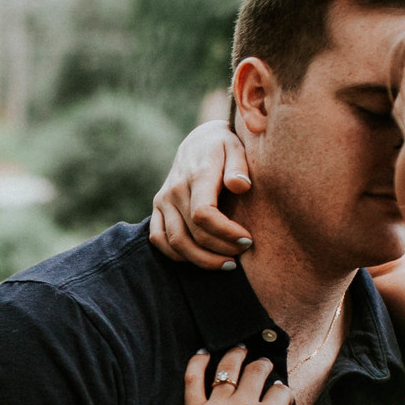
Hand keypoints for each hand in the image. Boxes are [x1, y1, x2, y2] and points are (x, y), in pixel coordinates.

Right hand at [149, 120, 253, 268]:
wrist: (199, 141)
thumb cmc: (225, 147)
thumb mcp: (236, 148)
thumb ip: (239, 166)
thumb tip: (241, 185)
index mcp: (197, 175)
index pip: (204, 214)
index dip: (226, 233)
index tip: (247, 239)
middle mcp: (175, 190)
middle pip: (193, 233)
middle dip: (221, 249)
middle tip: (242, 251)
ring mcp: (163, 200)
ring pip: (175, 242)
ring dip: (202, 259)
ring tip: (227, 263)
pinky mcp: (157, 208)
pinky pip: (159, 239)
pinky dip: (178, 255)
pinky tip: (202, 258)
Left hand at [181, 347, 297, 404]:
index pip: (281, 391)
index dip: (283, 390)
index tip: (280, 393)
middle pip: (257, 372)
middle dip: (263, 365)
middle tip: (263, 364)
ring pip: (229, 368)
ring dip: (236, 355)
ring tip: (239, 349)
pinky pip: (193, 379)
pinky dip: (197, 361)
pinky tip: (203, 352)